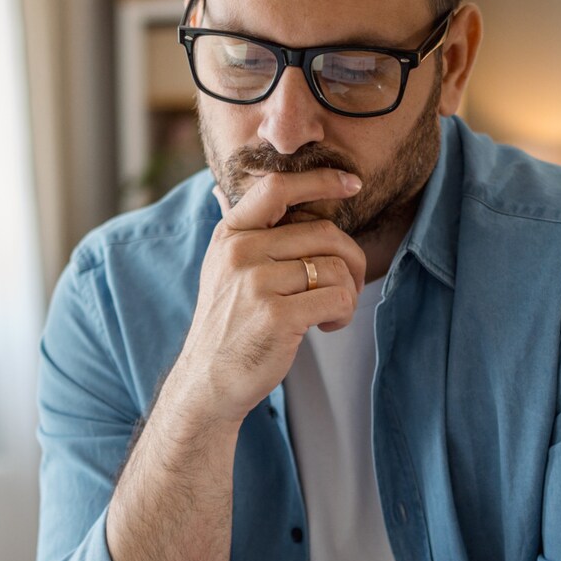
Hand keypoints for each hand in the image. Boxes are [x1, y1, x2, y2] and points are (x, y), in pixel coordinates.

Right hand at [169, 169, 367, 427]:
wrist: (208, 380)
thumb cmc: (226, 324)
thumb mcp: (220, 269)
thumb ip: (236, 232)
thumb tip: (218, 189)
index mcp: (230, 235)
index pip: (277, 189)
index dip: (320, 180)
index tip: (352, 184)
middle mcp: (240, 253)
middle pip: (323, 233)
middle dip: (350, 259)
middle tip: (348, 284)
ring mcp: (256, 284)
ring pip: (335, 268)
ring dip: (348, 292)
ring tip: (331, 312)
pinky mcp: (276, 316)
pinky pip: (337, 298)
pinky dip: (343, 314)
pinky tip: (326, 326)